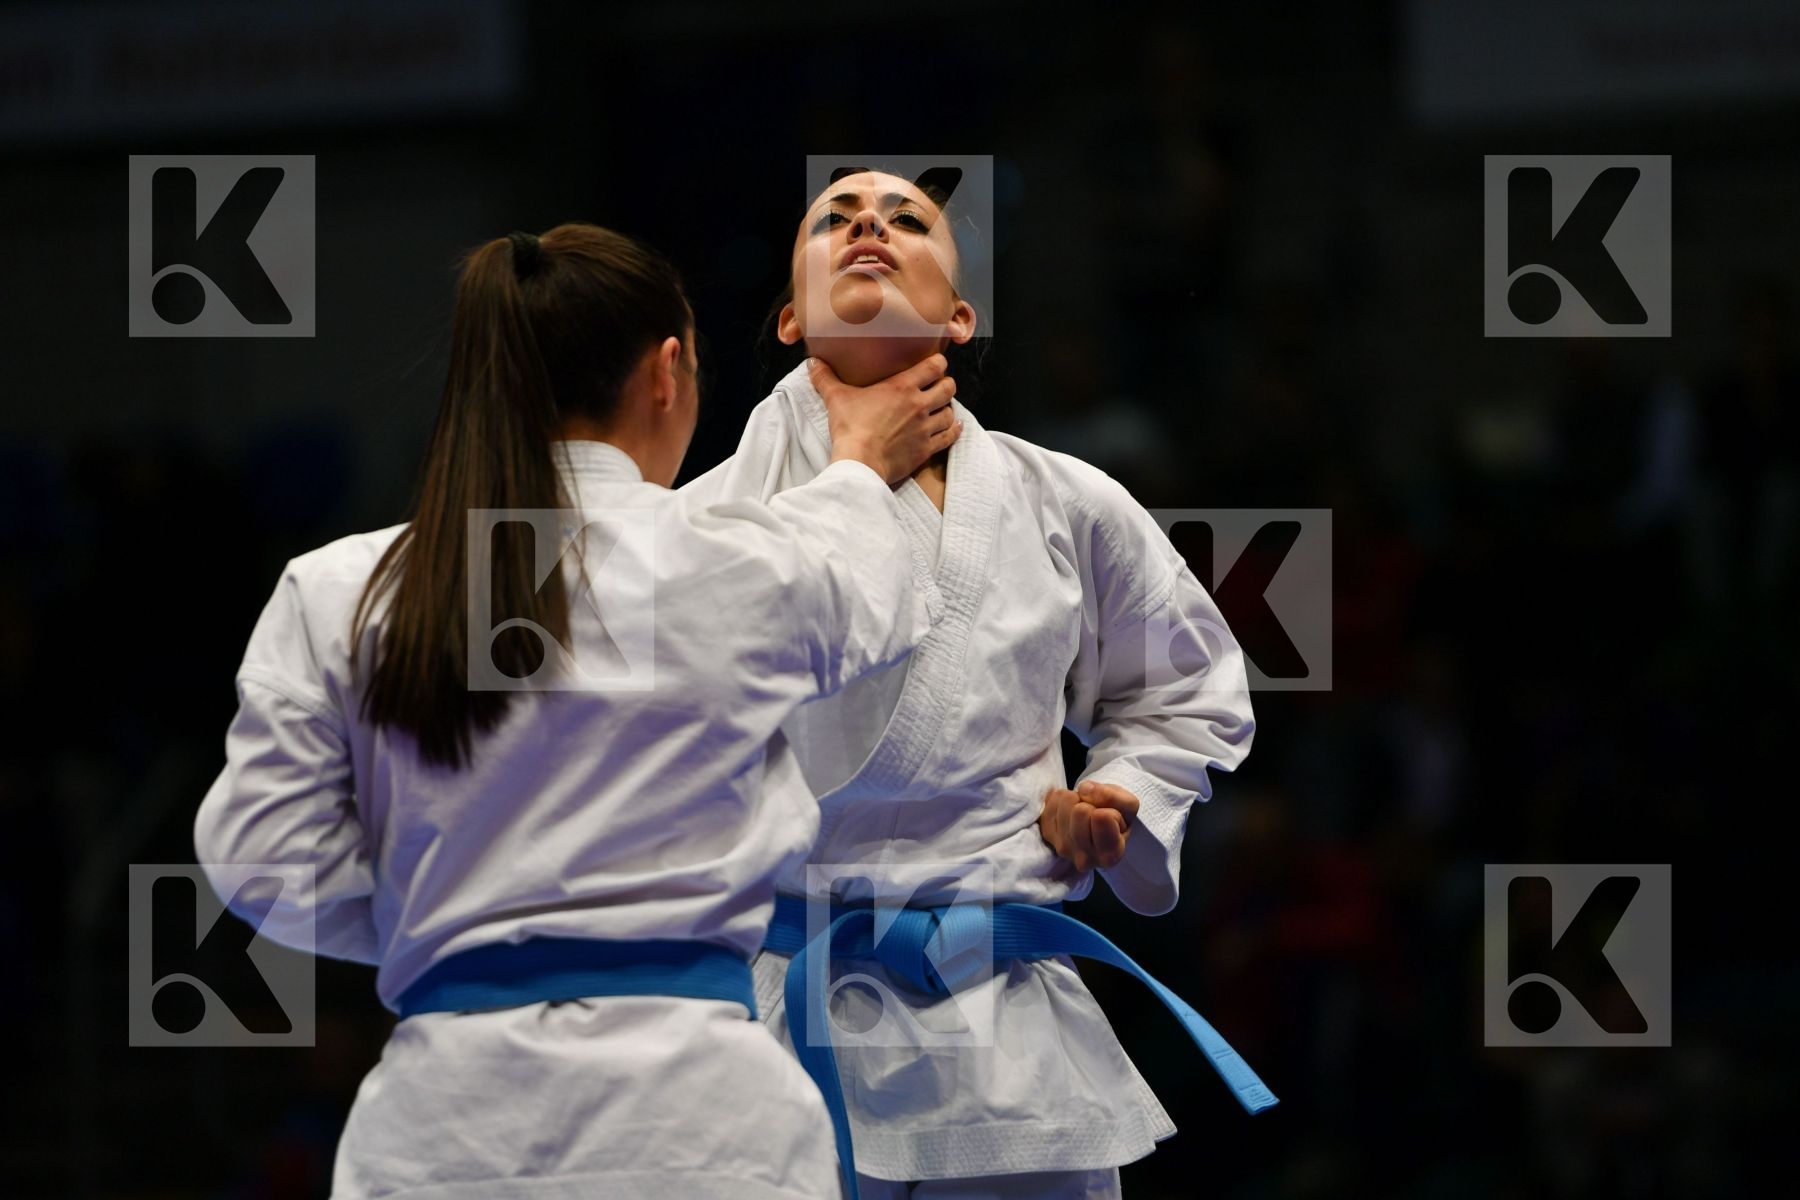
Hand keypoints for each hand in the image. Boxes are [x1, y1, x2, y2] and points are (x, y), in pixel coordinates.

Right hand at [818, 354, 960, 483]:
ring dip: (947, 409)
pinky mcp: (926, 449)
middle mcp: (919, 405)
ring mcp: (925, 428)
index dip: (938, 363)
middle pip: (948, 387)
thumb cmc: (849, 428)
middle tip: (937, 387)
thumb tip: (812, 363)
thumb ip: (825, 378)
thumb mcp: (836, 398)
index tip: (933, 365)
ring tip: (940, 409)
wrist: (859, 463)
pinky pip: (949, 437)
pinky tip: (953, 427)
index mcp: (902, 387)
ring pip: (951, 412)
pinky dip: (953, 431)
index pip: (935, 366)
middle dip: (945, 385)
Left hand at [1038, 781, 1139, 872]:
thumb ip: (1113, 797)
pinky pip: (1053, 798)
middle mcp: (1084, 859)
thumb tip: (1084, 789)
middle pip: (1081, 810)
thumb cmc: (1117, 818)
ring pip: (1066, 801)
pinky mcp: (1047, 833)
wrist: (1099, 827)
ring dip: (1077, 799)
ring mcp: (1062, 847)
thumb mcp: (1128, 806)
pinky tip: (1071, 811)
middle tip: (1096, 813)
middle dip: (1091, 804)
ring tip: (1085, 812)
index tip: (1113, 820)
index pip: (1103, 818)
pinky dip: (1064, 798)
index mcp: (1110, 856)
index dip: (1111, 812)